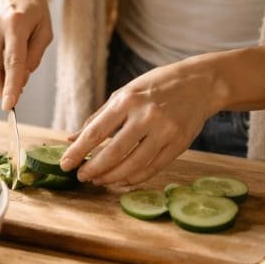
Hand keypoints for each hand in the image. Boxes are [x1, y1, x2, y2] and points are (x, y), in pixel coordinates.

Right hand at [0, 0, 52, 110]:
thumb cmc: (32, 8)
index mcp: (16, 23)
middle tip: (12, 97)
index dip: (11, 87)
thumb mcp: (45, 29)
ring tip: (11, 68)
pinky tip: (1, 52)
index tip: (9, 106)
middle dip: (0, 88)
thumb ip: (34, 56)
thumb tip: (20, 81)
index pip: (13, 62)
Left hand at [60, 56, 221, 187]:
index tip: (64, 165)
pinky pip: (152, 169)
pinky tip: (121, 180)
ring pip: (133, 165)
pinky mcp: (179, 144)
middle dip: (94, 169)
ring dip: (112, 178)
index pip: (96, 132)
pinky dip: (134, 178)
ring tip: (99, 180)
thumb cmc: (156, 86)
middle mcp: (146, 115)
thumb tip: (71, 139)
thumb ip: (98, 118)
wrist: (200, 83)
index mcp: (127, 100)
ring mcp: (165, 131)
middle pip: (114, 153)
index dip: (78, 152)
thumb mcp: (124, 93)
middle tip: (81, 177)